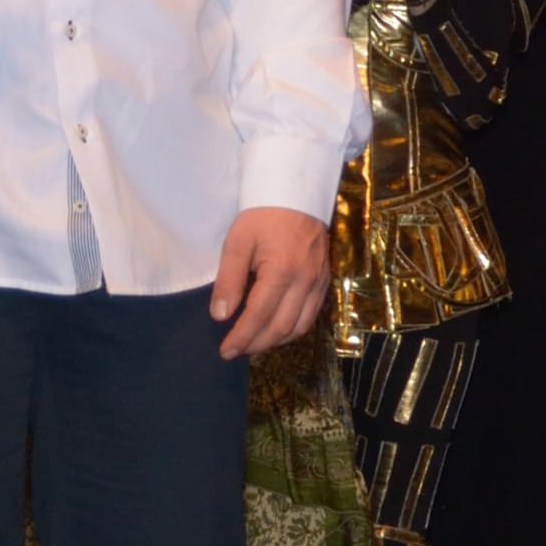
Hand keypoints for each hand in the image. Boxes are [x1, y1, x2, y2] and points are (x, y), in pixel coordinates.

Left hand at [210, 205, 329, 361]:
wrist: (297, 193)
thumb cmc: (263, 215)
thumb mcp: (238, 242)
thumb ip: (229, 280)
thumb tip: (220, 315)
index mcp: (282, 270)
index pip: (259, 315)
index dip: (241, 337)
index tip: (225, 351)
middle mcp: (305, 281)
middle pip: (281, 327)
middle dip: (256, 344)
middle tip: (235, 352)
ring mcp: (319, 281)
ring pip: (300, 326)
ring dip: (275, 341)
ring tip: (254, 344)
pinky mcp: (325, 279)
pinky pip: (311, 315)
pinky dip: (293, 329)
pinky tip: (277, 330)